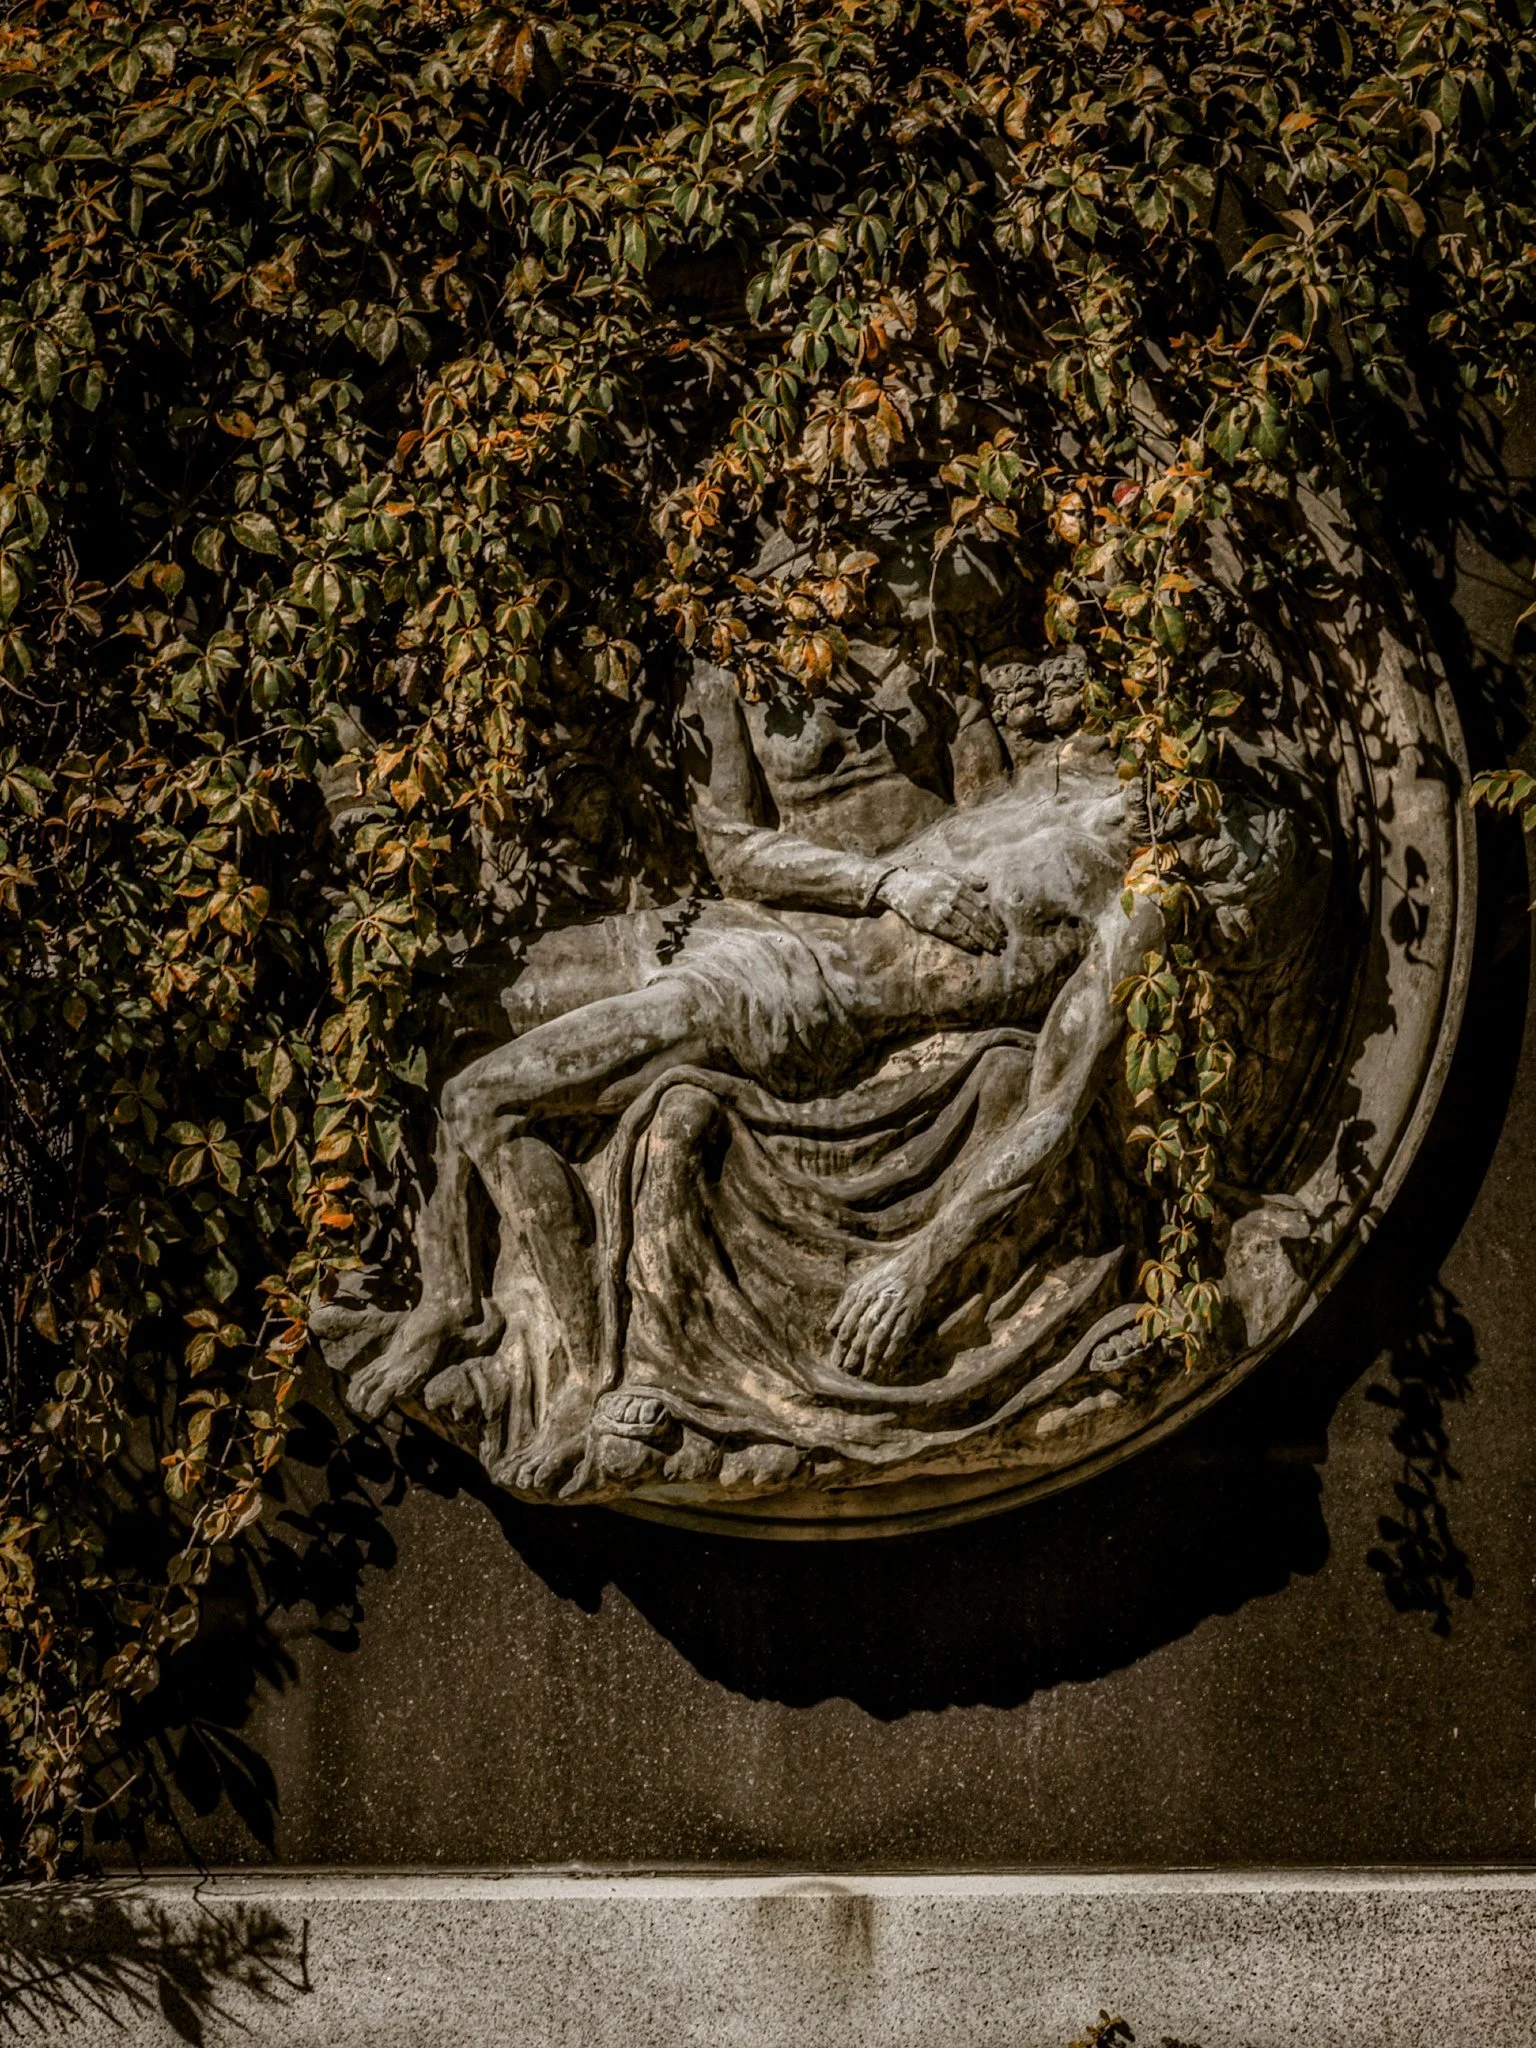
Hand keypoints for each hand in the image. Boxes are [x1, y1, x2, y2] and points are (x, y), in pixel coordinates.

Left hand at [828, 1244, 938, 1378]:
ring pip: (878, 1337)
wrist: (919, 1264)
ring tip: (864, 1374)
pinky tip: (885, 1365)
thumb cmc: (889, 1274)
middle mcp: (876, 1301)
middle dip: (852, 1354)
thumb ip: (846, 1305)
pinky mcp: (910, 1314)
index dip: (840, 1345)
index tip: (835, 1361)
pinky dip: (891, 1351)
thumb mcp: (863, 1283)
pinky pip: (898, 1336)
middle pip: (860, 1332)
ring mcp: (894, 1308)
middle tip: (846, 1371)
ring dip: (870, 1357)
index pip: (846, 1324)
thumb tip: (831, 1330)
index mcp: (861, 1293)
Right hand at [877, 864, 1005, 952]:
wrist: (897, 885)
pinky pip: (952, 934)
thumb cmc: (922, 877)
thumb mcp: (945, 872)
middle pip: (977, 918)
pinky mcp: (930, 923)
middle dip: (991, 933)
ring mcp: (941, 911)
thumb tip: (985, 885)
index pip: (981, 907)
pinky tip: (975, 948)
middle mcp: (951, 898)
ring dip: (982, 939)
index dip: (993, 920)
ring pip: (967, 928)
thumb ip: (966, 878)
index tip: (1003, 931)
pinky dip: (965, 942)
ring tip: (993, 948)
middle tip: (1002, 944)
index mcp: (957, 886)